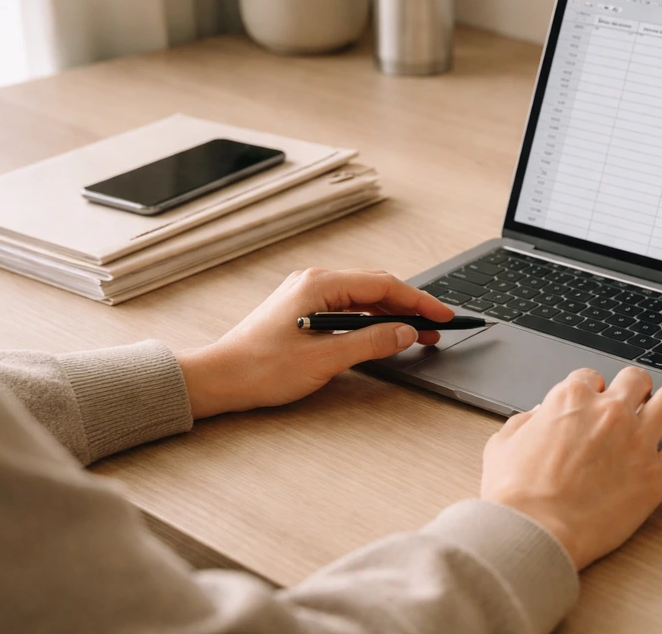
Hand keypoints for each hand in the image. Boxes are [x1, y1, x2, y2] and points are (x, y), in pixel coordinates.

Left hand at [176, 269, 452, 418]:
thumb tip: (406, 331)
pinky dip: (372, 320)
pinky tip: (385, 334)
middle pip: (376, 288)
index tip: (443, 314)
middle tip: (437, 326)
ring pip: (363, 298)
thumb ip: (371, 342)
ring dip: (392, 314)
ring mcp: (308, 294)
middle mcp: (314, 282)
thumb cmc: (261, 368)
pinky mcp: (304, 310)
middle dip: (409, 306)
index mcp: (320, 285)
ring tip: (419, 333)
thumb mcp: (325, 359)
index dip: (418, 301)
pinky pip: (348, 308)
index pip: (383, 285)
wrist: (219, 378)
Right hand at [480, 366, 661, 569]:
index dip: (593, 389)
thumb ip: (524, 422)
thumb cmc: (515, 494)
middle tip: (638, 398)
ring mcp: (637, 439)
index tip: (596, 400)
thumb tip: (538, 416)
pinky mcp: (657, 473)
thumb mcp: (502, 445)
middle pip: (636, 380)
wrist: (534, 530)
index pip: (590, 377)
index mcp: (570, 399)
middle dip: (636, 387)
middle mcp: (608, 411)